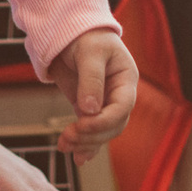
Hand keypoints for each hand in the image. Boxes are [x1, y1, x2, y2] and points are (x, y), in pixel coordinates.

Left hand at [45, 29, 136, 156]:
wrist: (72, 32)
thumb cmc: (86, 36)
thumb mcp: (90, 52)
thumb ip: (91, 79)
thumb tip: (89, 110)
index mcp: (126, 81)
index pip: (122, 108)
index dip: (103, 121)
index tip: (81, 124)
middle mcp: (119, 96)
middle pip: (113, 126)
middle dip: (91, 135)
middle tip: (68, 137)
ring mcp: (105, 104)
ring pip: (102, 133)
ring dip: (85, 143)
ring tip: (64, 146)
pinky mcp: (89, 109)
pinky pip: (92, 132)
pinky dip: (85, 146)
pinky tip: (77, 158)